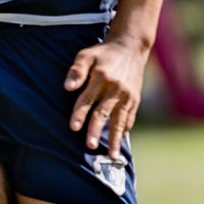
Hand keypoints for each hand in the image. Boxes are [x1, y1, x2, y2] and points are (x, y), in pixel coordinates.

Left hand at [65, 35, 148, 154]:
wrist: (130, 46)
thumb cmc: (103, 53)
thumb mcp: (86, 55)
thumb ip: (77, 71)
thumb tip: (67, 87)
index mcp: (101, 77)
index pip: (87, 99)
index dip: (79, 114)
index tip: (73, 127)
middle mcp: (115, 88)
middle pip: (103, 113)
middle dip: (96, 130)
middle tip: (90, 146)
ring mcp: (127, 95)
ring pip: (119, 121)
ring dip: (115, 139)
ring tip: (112, 156)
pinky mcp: (135, 99)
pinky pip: (130, 118)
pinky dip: (125, 130)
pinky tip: (120, 143)